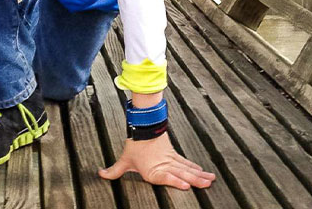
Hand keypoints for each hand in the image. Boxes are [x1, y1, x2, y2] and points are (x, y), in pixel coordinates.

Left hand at [98, 133, 215, 189]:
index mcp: (153, 170)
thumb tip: (101, 174)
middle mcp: (164, 165)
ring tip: (210, 180)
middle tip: (206, 184)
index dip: (176, 181)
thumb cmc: (135, 144)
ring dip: (199, 174)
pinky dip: (196, 168)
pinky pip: (187, 163)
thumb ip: (114, 170)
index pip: (166, 177)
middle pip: (181, 173)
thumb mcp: (124, 160)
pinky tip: (204, 172)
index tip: (186, 184)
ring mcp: (171, 160)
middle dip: (194, 179)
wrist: (143, 126)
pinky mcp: (174, 155)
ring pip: (187, 168)